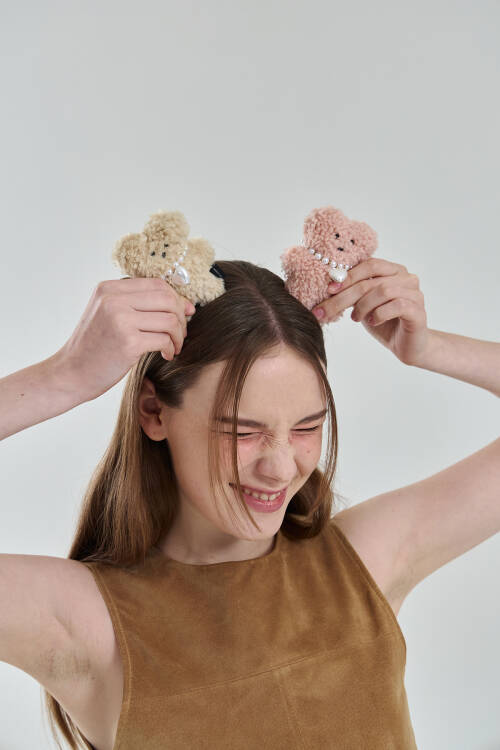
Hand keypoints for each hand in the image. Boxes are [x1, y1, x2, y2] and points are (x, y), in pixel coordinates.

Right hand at [54, 277, 195, 401]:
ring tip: (173, 346)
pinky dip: (170, 348)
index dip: (176, 298)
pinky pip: (164, 339)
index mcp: (109, 288)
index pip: (157, 284)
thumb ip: (138, 304)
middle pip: (167, 300)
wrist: (70, 373)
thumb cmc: (95, 347)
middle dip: (181, 317)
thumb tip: (185, 304)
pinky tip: (166, 355)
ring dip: (178, 335)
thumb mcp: (108, 314)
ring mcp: (120, 320)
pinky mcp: (128, 342)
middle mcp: (114, 300)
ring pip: (170, 320)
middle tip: (180, 334)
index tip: (184, 313)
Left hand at [313, 258, 429, 364]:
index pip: (369, 264)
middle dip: (344, 296)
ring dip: (363, 306)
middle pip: (371, 280)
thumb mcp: (363, 305)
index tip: (328, 290)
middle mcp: (407, 278)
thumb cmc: (384, 323)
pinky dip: (379, 314)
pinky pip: (398, 305)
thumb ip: (352, 293)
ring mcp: (415, 293)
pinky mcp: (418, 311)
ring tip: (355, 318)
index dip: (347, 276)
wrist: (407, 346)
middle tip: (326, 310)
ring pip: (384, 291)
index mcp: (393, 271)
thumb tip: (328, 287)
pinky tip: (372, 322)